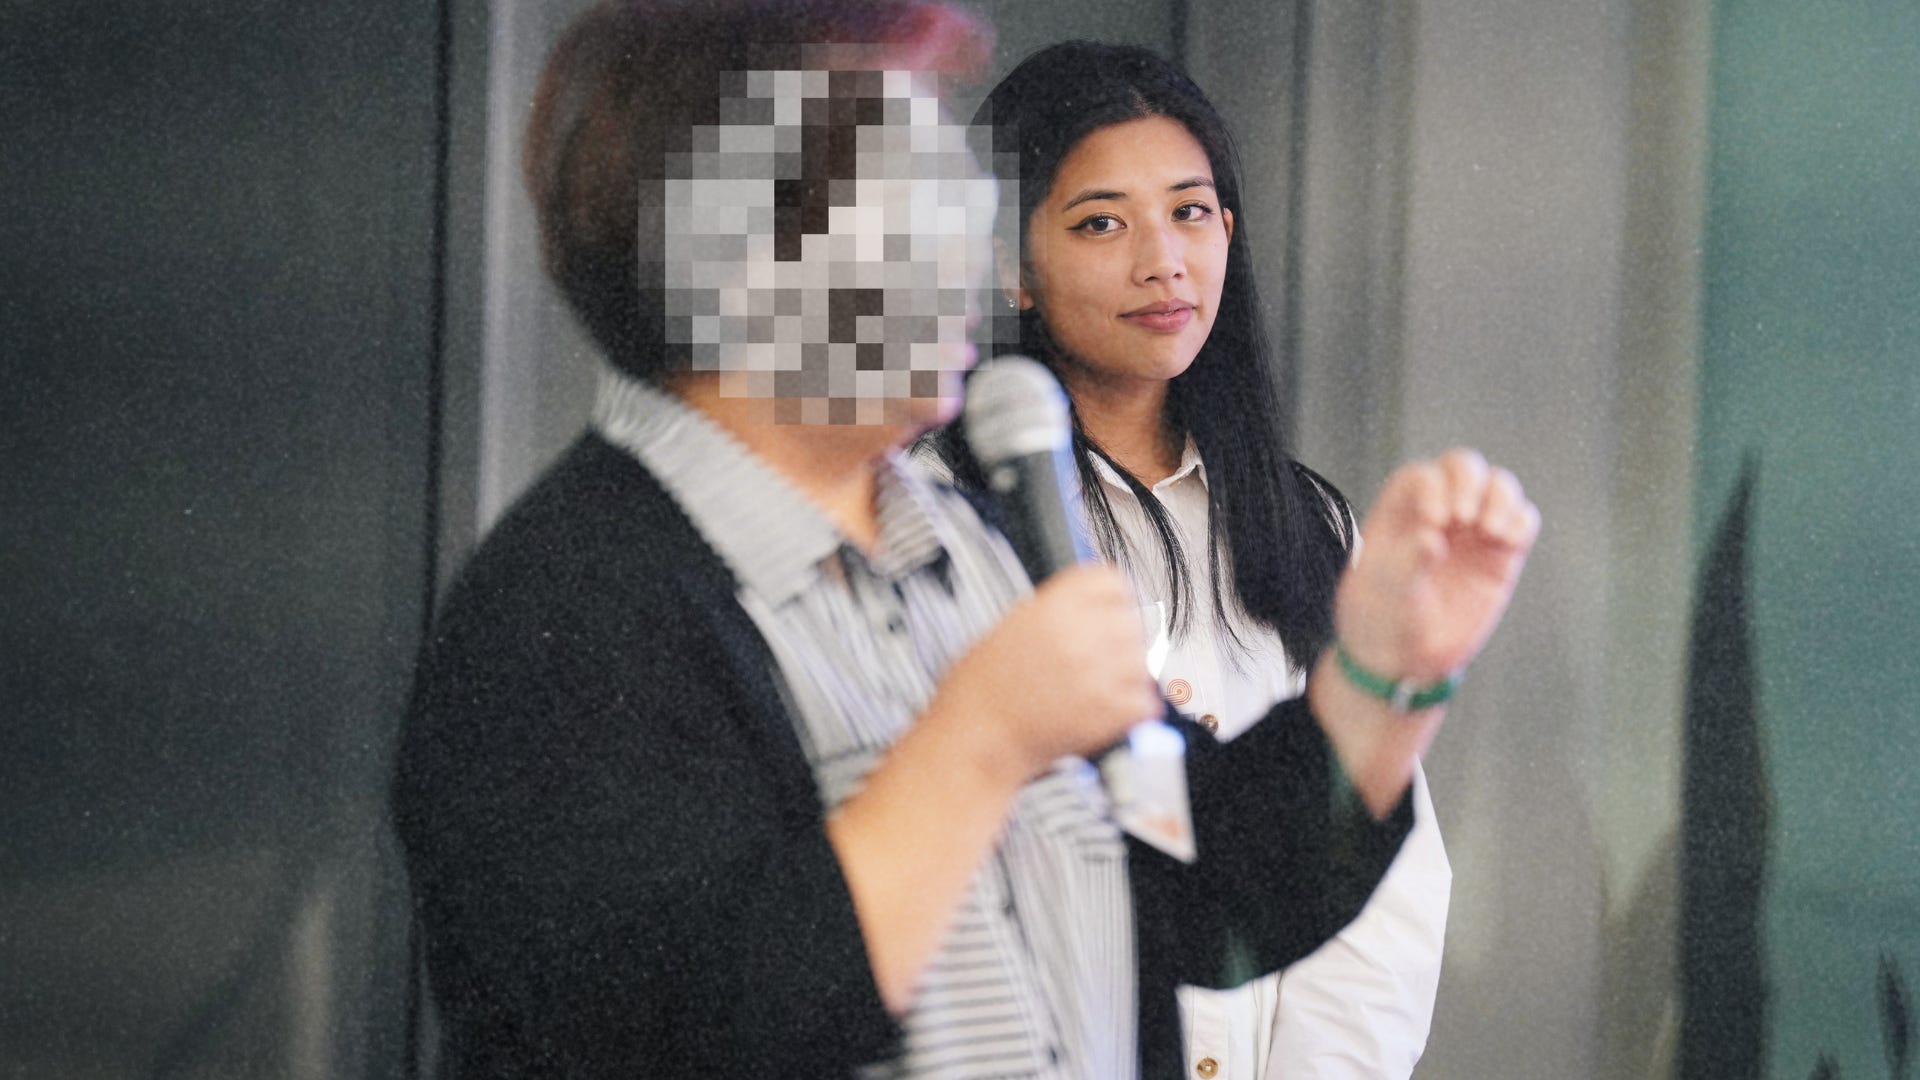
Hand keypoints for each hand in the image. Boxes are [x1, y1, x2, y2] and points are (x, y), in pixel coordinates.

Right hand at [930, 564, 1163, 786]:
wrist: (975, 738)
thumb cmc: (983, 689)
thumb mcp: (1013, 627)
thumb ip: (1059, 613)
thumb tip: (1101, 611)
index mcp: (1053, 606)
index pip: (1113, 582)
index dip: (1114, 599)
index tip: (1112, 613)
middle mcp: (1079, 633)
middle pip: (1133, 621)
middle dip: (1122, 641)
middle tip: (1103, 660)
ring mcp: (1097, 673)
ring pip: (1143, 663)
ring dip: (1128, 677)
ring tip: (1097, 691)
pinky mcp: (1109, 712)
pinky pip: (1146, 702)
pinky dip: (1132, 710)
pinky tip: (1106, 713)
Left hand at [1335, 449, 1539, 683]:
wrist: (1404, 658)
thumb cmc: (1380, 618)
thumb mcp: (1383, 592)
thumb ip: (1404, 563)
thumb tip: (1431, 539)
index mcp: (1399, 512)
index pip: (1422, 476)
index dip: (1433, 487)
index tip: (1435, 520)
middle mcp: (1438, 514)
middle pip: (1463, 467)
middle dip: (1469, 480)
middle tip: (1464, 516)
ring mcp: (1471, 533)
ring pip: (1498, 487)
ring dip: (1500, 496)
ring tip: (1489, 529)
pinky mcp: (1500, 556)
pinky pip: (1522, 522)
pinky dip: (1521, 521)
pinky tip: (1506, 540)